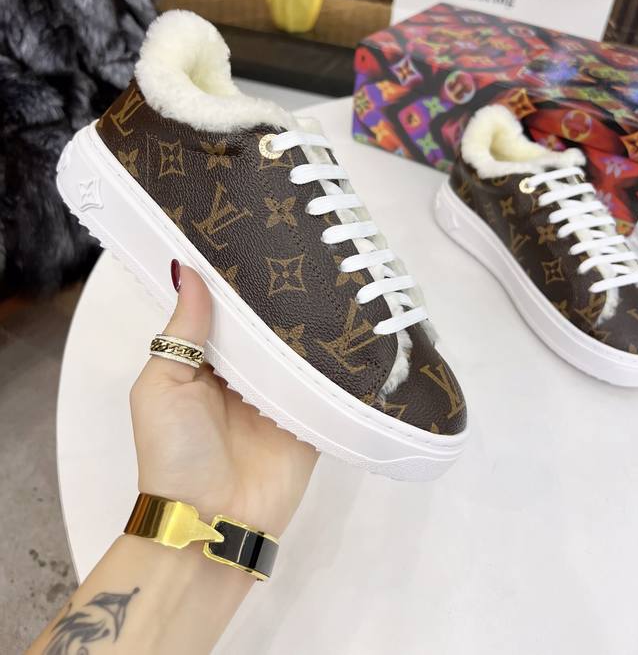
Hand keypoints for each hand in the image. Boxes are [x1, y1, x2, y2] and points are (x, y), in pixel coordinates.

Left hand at [129, 262, 318, 536]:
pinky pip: (325, 381)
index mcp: (206, 363)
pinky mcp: (310, 416)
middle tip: (304, 243)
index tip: (256, 235)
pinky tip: (355, 322)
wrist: (210, 523)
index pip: (226, 312)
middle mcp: (245, 374)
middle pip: (266, 327)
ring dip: (310, 322)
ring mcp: (280, 394)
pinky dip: (337, 359)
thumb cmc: (174, 451)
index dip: (236, 279)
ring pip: (298, 348)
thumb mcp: (162, 386)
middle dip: (280, 296)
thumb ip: (182, 332)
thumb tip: (187, 269)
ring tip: (334, 271)